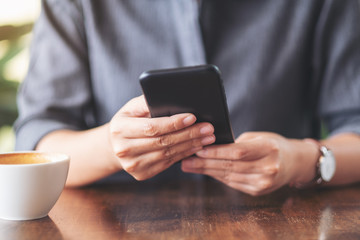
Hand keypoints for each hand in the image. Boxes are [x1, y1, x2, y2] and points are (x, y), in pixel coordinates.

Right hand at [109, 95, 215, 179]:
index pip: (152, 127)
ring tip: (206, 137)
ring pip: (167, 154)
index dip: (174, 123)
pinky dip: (184, 155)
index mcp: (120, 129)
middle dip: (188, 134)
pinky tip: (196, 147)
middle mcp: (123, 149)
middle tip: (207, 128)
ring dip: (190, 145)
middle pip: (162, 142)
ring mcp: (132, 164)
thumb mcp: (133, 107)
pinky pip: (167, 163)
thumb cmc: (129, 121)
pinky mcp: (141, 174)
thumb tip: (171, 97)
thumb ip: (148, 102)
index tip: (192, 117)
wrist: (116, 144)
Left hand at [181, 132, 318, 195]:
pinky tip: (206, 172)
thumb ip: (238, 143)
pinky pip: (233, 183)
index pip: (238, 152)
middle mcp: (268, 168)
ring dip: (207, 172)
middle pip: (231, 166)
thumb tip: (211, 146)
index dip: (216, 152)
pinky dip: (218, 177)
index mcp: (269, 149)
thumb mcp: (259, 137)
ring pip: (229, 176)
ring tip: (190, 166)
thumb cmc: (273, 145)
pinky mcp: (258, 191)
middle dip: (205, 164)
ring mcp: (264, 182)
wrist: (293, 163)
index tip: (198, 150)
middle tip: (186, 161)